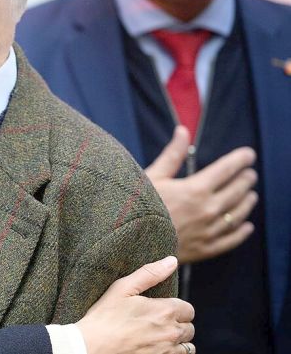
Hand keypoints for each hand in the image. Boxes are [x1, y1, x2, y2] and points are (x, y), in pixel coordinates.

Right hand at [77, 256, 194, 353]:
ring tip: (160, 336)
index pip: (188, 309)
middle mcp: (171, 332)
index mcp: (164, 311)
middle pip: (189, 328)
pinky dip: (173, 352)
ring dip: (178, 340)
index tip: (162, 309)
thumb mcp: (122, 288)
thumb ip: (150, 274)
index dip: (176, 307)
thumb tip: (171, 261)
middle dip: (178, 323)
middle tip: (158, 322)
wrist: (92, 346)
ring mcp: (167, 350)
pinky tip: (159, 347)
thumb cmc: (104, 316)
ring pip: (187, 345)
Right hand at [144, 126, 256, 263]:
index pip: (226, 170)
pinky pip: (230, 240)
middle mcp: (207, 209)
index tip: (249, 154)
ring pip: (237, 215)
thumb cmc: (135, 206)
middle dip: (245, 180)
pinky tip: (246, 226)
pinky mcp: (204, 249)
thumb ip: (172, 154)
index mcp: (195, 189)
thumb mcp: (152, 176)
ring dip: (246, 203)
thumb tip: (183, 130)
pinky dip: (241, 232)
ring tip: (251, 195)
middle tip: (250, 174)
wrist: (128, 242)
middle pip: (236, 191)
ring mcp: (208, 231)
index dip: (239, 160)